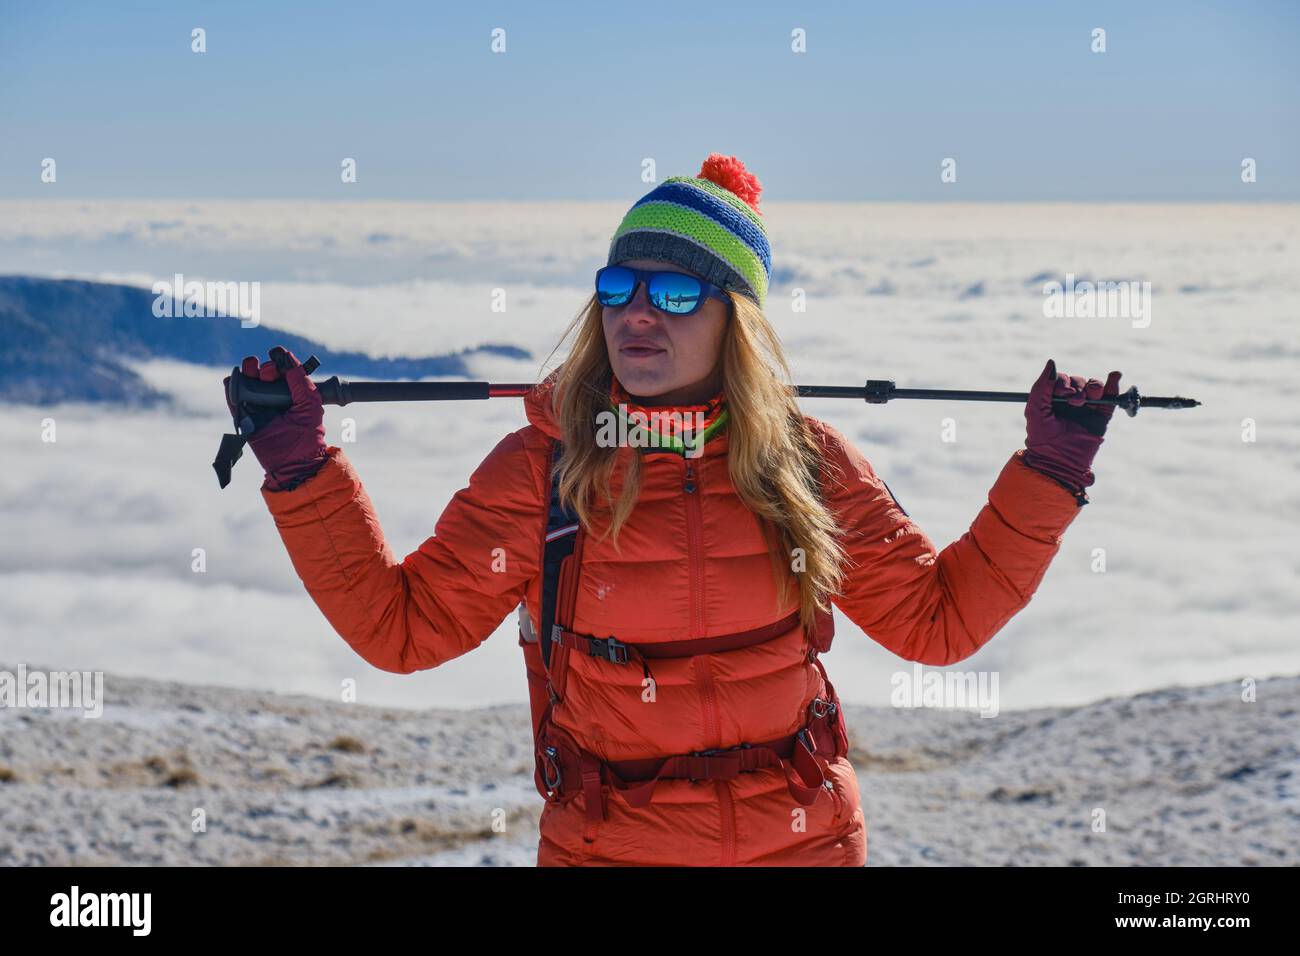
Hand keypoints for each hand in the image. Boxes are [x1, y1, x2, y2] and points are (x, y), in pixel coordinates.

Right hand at [222, 346, 327, 490]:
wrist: (294, 461)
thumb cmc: (307, 433)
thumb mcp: (309, 402)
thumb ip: (299, 379)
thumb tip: (286, 357)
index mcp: (290, 392)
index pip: (279, 370)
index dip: (277, 362)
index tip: (278, 361)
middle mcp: (273, 397)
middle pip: (260, 372)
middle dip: (261, 367)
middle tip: (268, 373)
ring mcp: (257, 407)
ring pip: (246, 381)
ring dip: (246, 371)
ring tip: (250, 370)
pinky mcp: (243, 418)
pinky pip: (233, 398)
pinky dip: (231, 387)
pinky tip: (233, 380)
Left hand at [1022, 358, 1121, 498]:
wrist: (1058, 461)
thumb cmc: (1041, 438)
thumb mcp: (1035, 409)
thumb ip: (1041, 386)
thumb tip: (1051, 362)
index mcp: (1053, 400)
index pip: (1062, 380)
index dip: (1063, 382)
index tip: (1062, 393)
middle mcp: (1070, 403)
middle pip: (1079, 382)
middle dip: (1077, 387)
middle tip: (1073, 401)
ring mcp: (1087, 409)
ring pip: (1094, 388)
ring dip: (1093, 387)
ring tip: (1086, 400)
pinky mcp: (1101, 417)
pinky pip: (1110, 398)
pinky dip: (1113, 385)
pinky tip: (1114, 376)